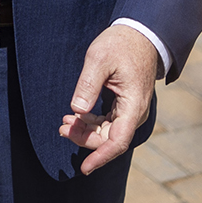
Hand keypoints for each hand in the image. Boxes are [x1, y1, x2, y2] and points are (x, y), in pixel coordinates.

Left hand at [58, 23, 160, 173]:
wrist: (139, 34)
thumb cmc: (121, 44)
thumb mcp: (99, 59)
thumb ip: (88, 85)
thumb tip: (77, 111)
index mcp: (134, 105)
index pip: (118, 141)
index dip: (100, 156)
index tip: (84, 168)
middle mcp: (135, 113)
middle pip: (110, 139)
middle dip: (85, 139)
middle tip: (62, 128)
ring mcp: (131, 111)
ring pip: (107, 132)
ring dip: (86, 131)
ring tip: (64, 123)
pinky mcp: (125, 106)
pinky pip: (108, 123)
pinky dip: (91, 123)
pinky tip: (75, 117)